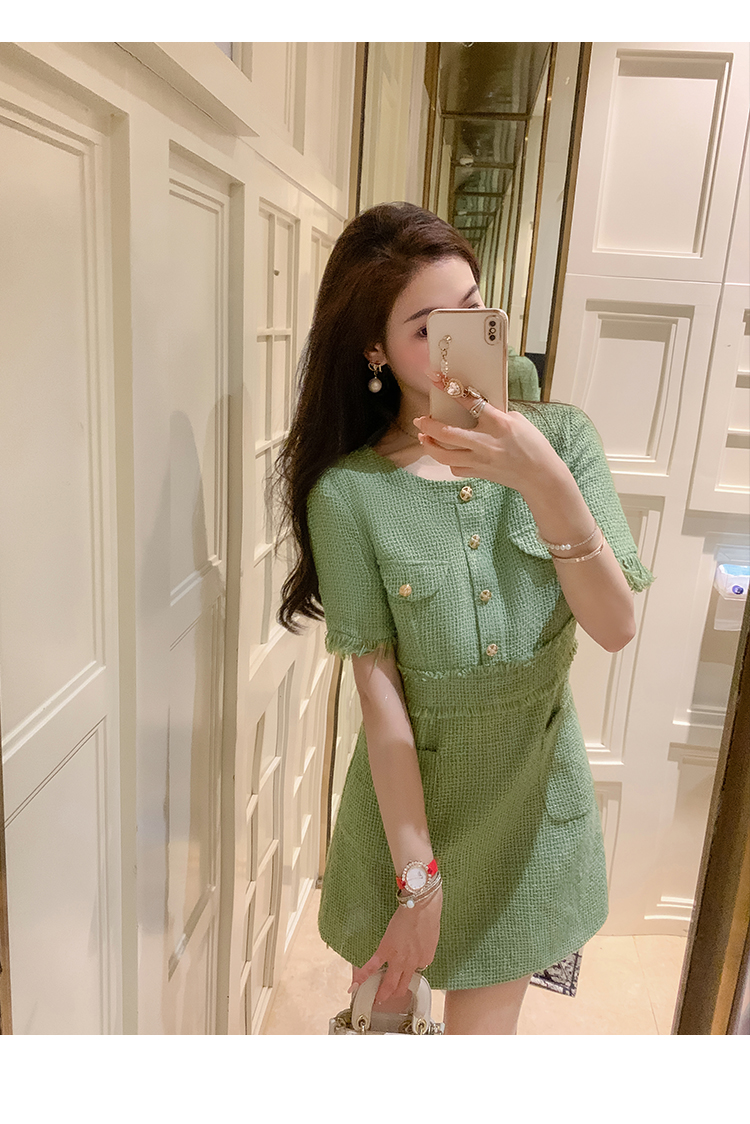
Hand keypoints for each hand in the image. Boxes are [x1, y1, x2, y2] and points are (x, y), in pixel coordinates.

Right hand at [350, 886, 441, 1003]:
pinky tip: (356, 985)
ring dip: (382, 993)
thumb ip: (425, 946)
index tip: (403, 974)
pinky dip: (363, 977)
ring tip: (375, 999)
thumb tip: (419, 946)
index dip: (409, 972)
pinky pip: (373, 966)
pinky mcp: (385, 950)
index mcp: (425, 959)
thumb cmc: (429, 915)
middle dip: (394, 994)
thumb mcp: (432, 936)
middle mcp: (412, 964)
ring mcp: (398, 959)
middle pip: (402, 986)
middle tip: (387, 998)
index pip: (416, 971)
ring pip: (389, 983)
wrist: (422, 907)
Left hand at [414, 372, 566, 500]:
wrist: (540, 476)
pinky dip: (447, 460)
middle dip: (428, 426)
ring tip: (423, 438)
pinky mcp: (479, 473)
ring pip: (445, 455)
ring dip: (430, 446)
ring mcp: (480, 460)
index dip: (450, 389)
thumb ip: (497, 414)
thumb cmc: (533, 445)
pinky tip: (446, 454)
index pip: (470, 402)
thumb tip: (479, 409)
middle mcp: (486, 443)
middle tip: (420, 420)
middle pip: (448, 434)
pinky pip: (455, 467)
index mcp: (499, 424)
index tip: (435, 378)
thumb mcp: (519, 421)